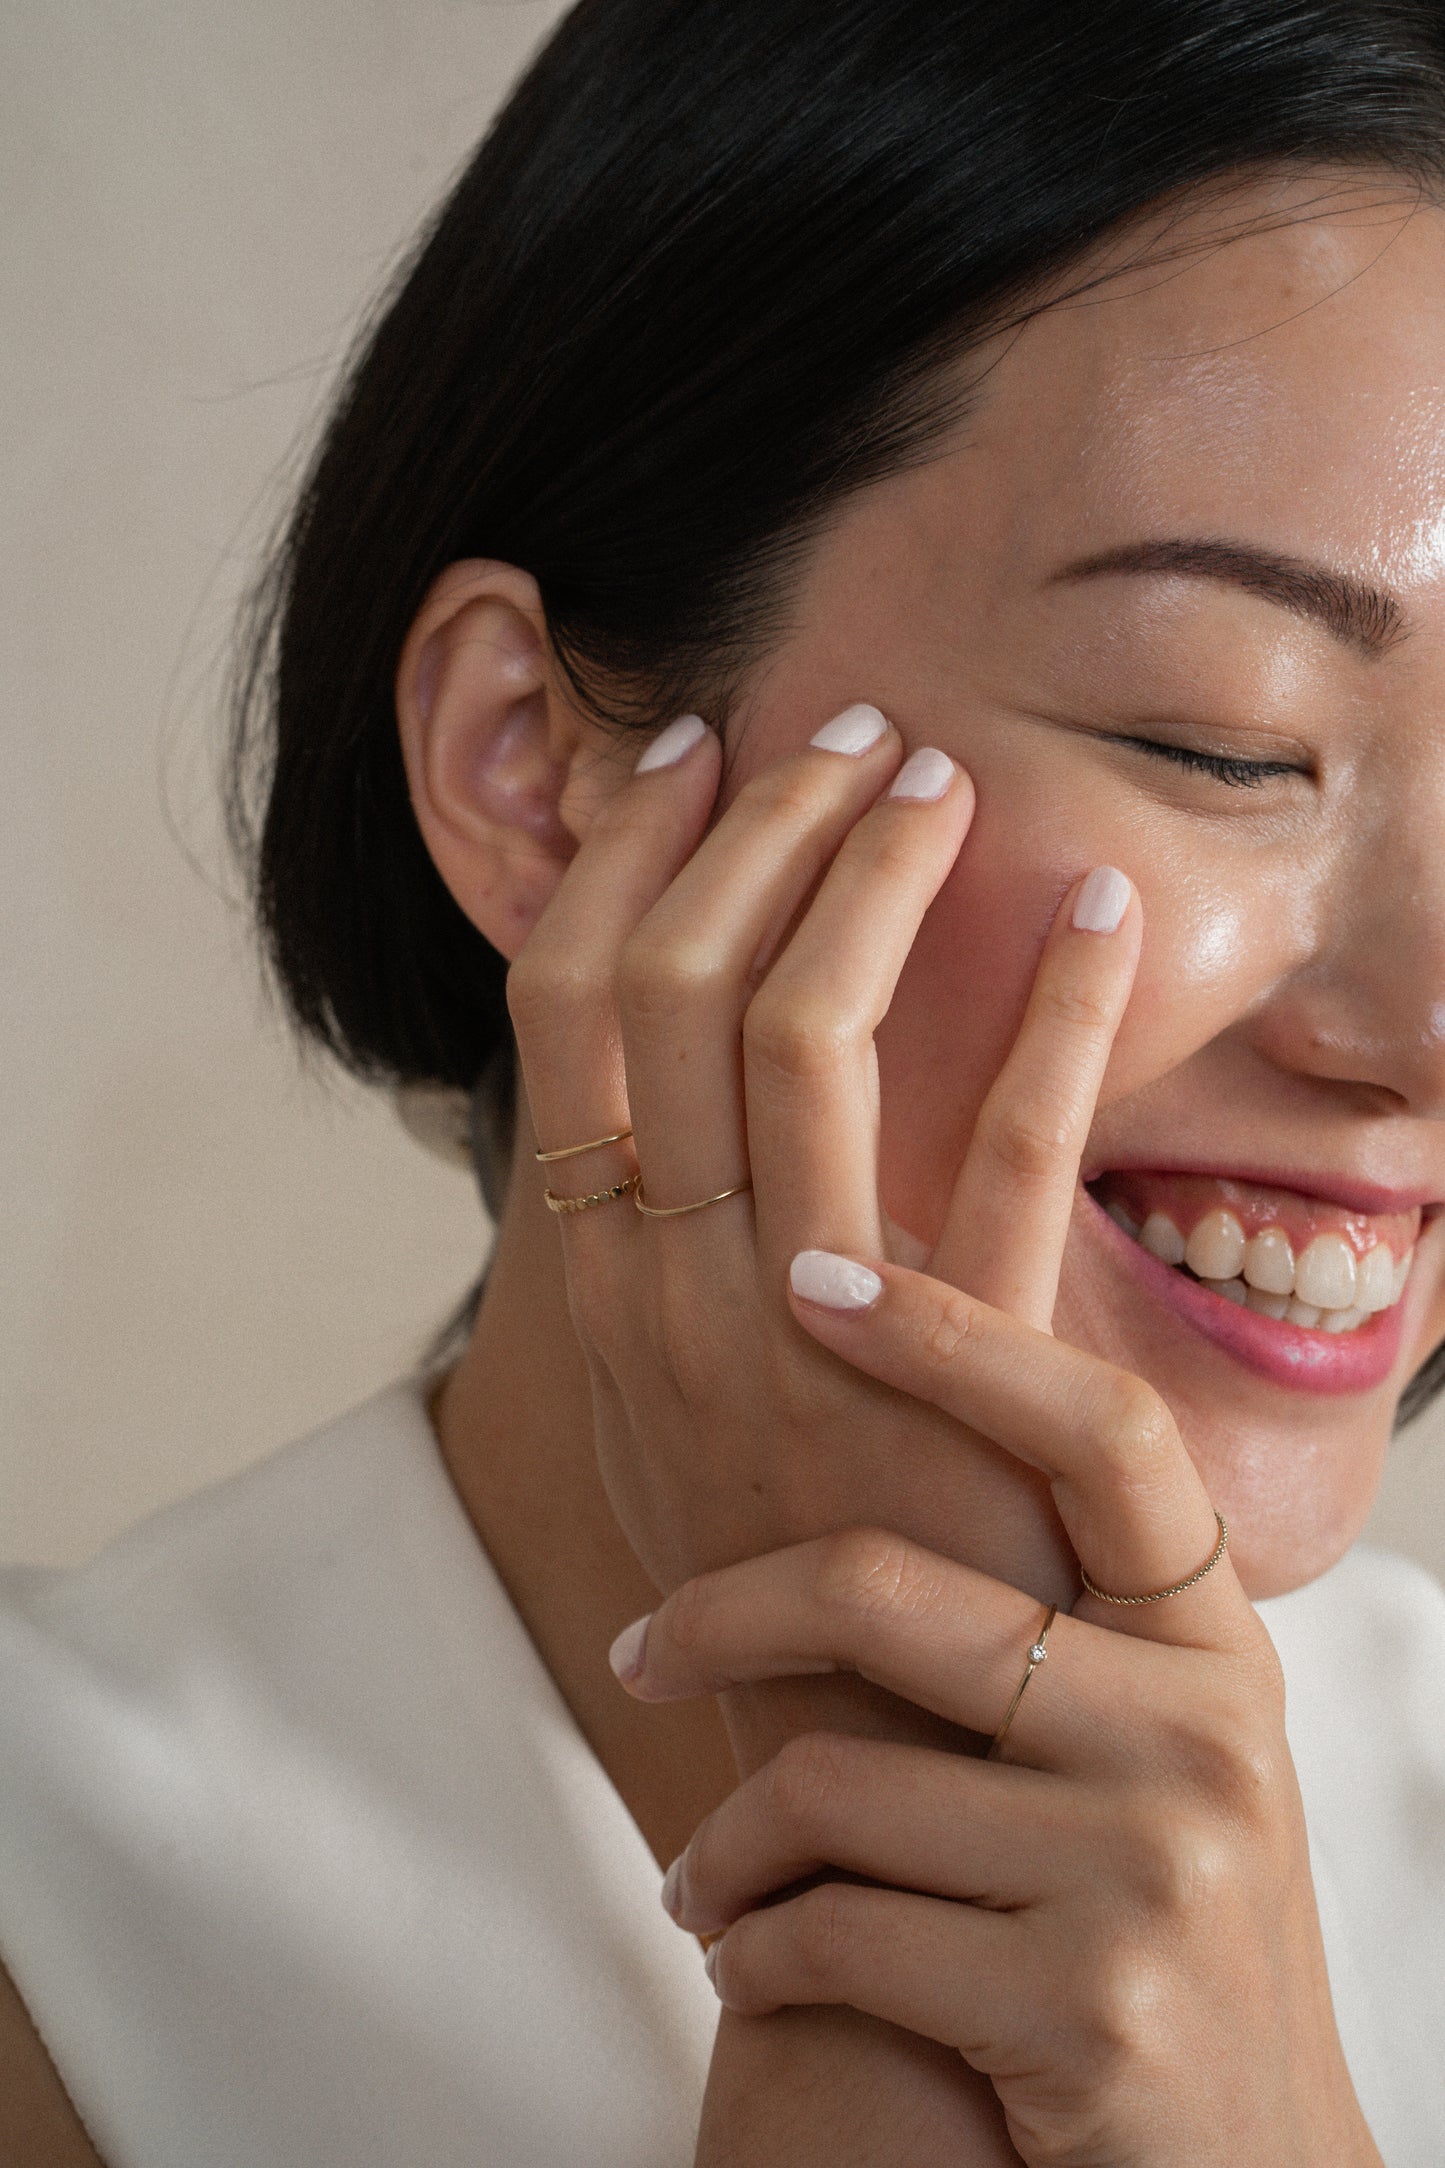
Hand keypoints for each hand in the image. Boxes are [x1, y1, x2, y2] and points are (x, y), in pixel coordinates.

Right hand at [506, 705, 1143, 2165]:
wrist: (848, 1780)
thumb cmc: (749, 1574)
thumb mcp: (638, 1408)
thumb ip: (631, 1256)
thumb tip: (637, 1098)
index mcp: (589, 1281)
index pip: (567, 1009)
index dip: (618, 862)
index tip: (681, 766)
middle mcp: (672, 1288)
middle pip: (676, 984)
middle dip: (754, 828)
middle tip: (836, 738)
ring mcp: (809, 1330)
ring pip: (803, 1032)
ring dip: (868, 876)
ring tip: (933, 782)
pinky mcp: (962, 1377)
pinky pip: (1008, 1153)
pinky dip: (1058, 1014)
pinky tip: (1098, 915)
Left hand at [612, 1271, 1380, 2167]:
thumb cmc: (1150, 1926)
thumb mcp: (1154, 1752)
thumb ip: (1061, 1620)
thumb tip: (880, 1441)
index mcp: (1221, 1645)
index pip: (1101, 1431)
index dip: (955, 1336)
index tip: (815, 1278)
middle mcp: (1207, 1735)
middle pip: (894, 1593)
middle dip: (720, 1617)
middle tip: (638, 1648)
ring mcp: (1153, 1872)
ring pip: (834, 1785)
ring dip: (725, 1846)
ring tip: (706, 1879)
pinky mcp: (1082, 2009)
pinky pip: (836, 1930)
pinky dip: (757, 1947)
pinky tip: (753, 1958)